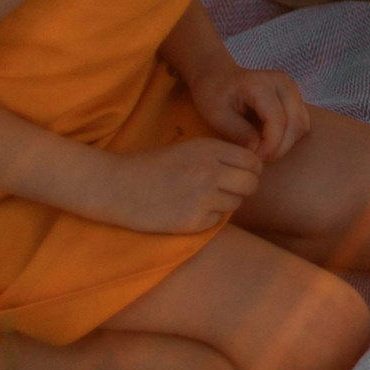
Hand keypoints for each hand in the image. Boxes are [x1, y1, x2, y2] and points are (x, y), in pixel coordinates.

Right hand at [94, 140, 262, 234]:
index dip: (251, 169)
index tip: (240, 174)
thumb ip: (217, 155)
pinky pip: (217, 221)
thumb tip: (250, 167)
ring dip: (225, 203)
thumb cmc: (150, 166)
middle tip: (228, 190)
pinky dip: (207, 218)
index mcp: (209, 149)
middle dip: (244, 188)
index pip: (253, 161)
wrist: (116, 187)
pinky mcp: (193, 221)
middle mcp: (211, 171)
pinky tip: (188, 211)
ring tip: (202, 199)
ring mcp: (203, 197)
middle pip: (252, 183)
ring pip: (236, 203)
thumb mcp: (188, 149)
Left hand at [189, 65, 309, 160]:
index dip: (271, 145)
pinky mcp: (294, 95)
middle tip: (260, 158)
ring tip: (265, 150)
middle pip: (295, 122)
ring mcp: (291, 87)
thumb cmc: (213, 94)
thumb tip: (258, 151)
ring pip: (301, 123)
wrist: (217, 75)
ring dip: (287, 143)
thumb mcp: (217, 116)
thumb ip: (239, 133)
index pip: (278, 120)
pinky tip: (271, 141)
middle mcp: (282, 82)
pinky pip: (301, 121)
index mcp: (261, 84)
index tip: (256, 158)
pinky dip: (290, 136)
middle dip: (281, 147)